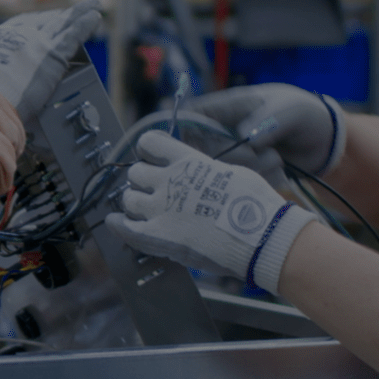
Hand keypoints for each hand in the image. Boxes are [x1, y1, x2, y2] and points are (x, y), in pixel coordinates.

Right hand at [0, 0, 103, 118]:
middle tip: (67, 14)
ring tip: (92, 5)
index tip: (39, 21)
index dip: (32, 23)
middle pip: (42, 22)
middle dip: (56, 17)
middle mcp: (18, 36)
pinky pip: (74, 35)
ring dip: (78, 13)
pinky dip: (85, 24)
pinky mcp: (53, 56)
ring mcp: (37, 43)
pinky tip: (95, 16)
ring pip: (62, 24)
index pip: (19, 26)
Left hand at [103, 131, 318, 293]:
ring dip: (134, 204)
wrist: (261, 236)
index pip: (150, 142)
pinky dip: (119, 225)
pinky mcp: (158, 235)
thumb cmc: (256, 206)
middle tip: (153, 192)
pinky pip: (126, 227)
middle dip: (142, 182)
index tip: (150, 158)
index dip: (147, 150)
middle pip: (135, 173)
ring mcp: (161, 208)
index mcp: (188, 162)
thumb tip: (201, 172)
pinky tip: (117, 223)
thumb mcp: (232, 173)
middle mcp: (169, 180)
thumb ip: (206, 171)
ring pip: (128, 198)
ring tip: (144, 212)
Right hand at [184, 84, 346, 178]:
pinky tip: (280, 172)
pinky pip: (242, 184)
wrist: (327, 142)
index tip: (204, 143)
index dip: (190, 129)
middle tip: (259, 153)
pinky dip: (262, 181)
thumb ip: (268, 120)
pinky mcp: (246, 173)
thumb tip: (245, 138)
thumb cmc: (307, 114)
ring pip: (223, 170)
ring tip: (278, 159)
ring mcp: (235, 154)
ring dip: (253, 169)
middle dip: (233, 156)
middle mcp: (226, 131)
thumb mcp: (292, 111)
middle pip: (204, 148)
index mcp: (230, 107)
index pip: (195, 114)